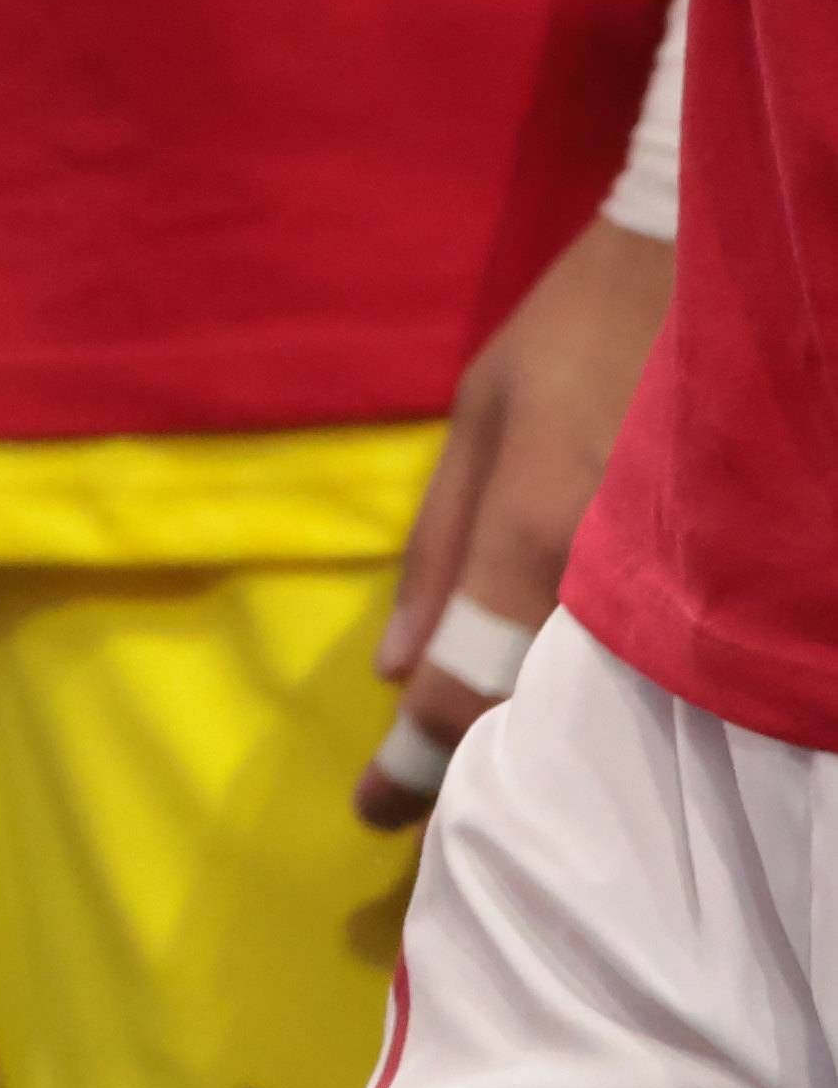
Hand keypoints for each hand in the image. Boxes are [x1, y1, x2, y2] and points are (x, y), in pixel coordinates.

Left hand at [366, 209, 673, 821]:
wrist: (702, 275)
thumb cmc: (570, 335)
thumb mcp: (477, 420)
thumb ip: (434, 548)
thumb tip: (392, 668)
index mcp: (532, 536)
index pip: (464, 689)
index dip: (413, 765)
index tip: (370, 813)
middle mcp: (609, 580)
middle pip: (533, 713)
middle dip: (471, 765)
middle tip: (415, 804)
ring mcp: (675, 585)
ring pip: (594, 701)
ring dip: (533, 737)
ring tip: (480, 770)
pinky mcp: (717, 580)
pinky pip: (648, 663)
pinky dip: (599, 695)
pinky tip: (567, 707)